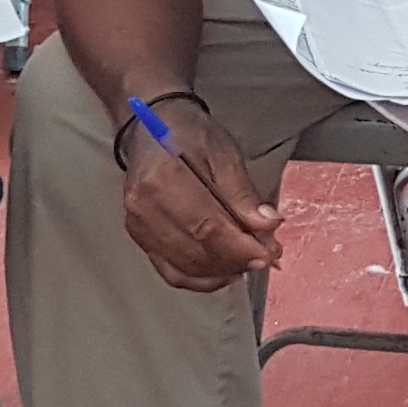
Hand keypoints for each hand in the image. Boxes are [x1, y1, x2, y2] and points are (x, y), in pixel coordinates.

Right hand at [118, 98, 279, 293]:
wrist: (151, 128)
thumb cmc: (188, 135)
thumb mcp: (224, 153)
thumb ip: (244, 195)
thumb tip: (267, 226)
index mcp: (164, 178)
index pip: (206, 226)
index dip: (240, 247)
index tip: (268, 253)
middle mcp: (144, 206)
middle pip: (196, 250)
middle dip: (237, 260)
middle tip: (267, 257)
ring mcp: (138, 225)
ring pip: (185, 265)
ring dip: (222, 270)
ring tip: (249, 260)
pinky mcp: (140, 237)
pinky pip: (171, 270)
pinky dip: (200, 278)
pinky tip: (223, 272)